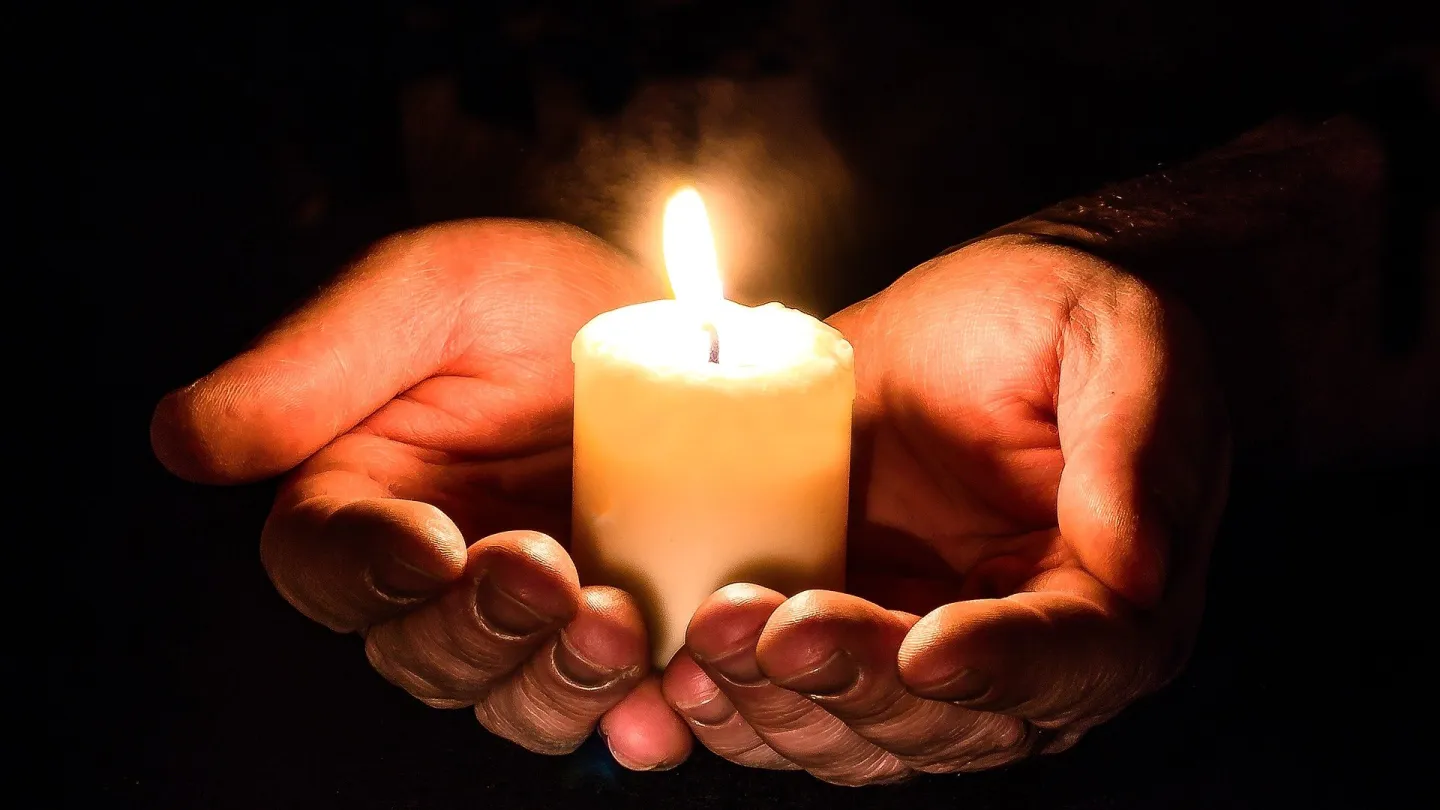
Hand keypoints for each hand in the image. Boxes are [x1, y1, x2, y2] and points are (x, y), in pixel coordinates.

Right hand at [151, 221, 691, 768]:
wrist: (682, 328)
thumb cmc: (536, 299)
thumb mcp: (433, 292)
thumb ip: (319, 361)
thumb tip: (186, 440)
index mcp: (363, 498)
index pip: (324, 563)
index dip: (368, 568)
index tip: (433, 545)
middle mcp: (435, 578)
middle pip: (418, 652)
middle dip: (478, 628)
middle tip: (545, 572)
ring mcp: (530, 619)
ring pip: (509, 699)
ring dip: (555, 682)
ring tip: (618, 624)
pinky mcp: (617, 639)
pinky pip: (612, 712)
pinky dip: (634, 720)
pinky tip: (664, 700)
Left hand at [661, 235, 1230, 783]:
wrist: (974, 318)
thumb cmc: (1059, 319)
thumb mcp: (1121, 339)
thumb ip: (1134, 440)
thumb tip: (1134, 565)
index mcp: (1111, 602)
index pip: (1069, 665)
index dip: (997, 668)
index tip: (925, 649)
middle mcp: (1018, 659)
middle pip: (945, 721)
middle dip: (854, 683)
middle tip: (776, 627)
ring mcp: (918, 654)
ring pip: (857, 735)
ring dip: (778, 704)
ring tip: (710, 640)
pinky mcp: (840, 634)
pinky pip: (790, 704)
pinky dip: (737, 704)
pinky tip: (682, 669)